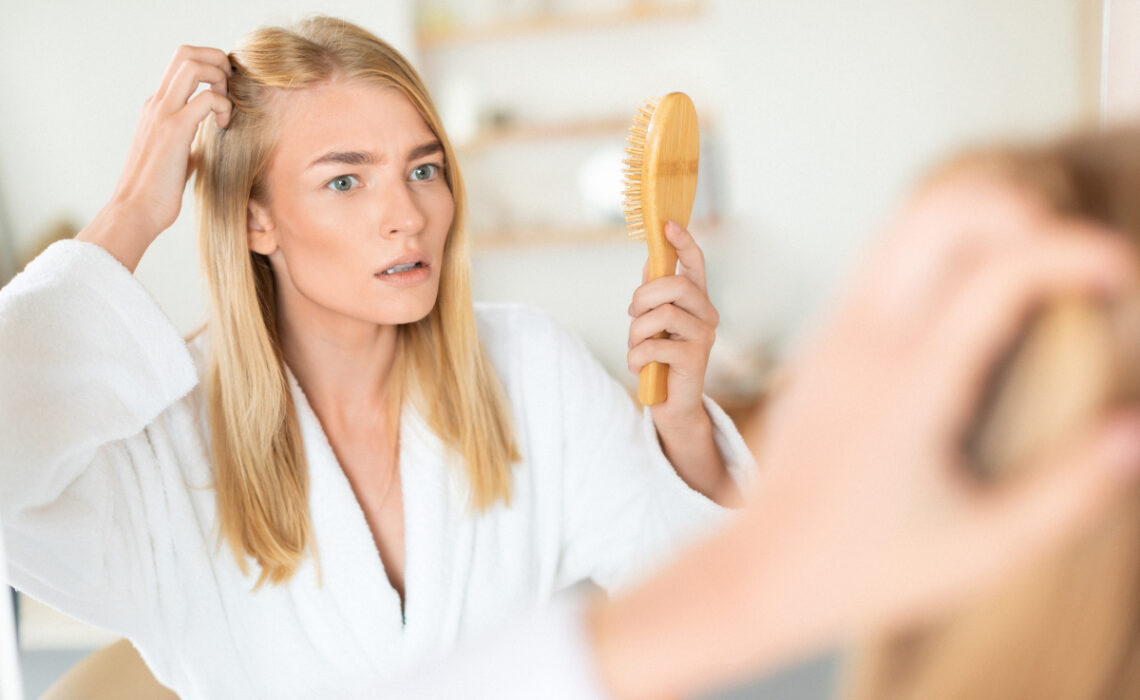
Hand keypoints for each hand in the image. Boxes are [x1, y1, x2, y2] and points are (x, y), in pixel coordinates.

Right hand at [79, 45, 232, 270]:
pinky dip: (223, 105)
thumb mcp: (179, 154)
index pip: (181, 64)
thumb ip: (191, 137)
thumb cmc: (159, 191)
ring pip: (192, 65)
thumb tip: (212, 133)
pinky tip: (224, 125)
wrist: (135, 211)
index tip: (227, 89)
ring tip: (227, 105)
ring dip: (219, 77)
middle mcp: (157, 104)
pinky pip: (206, 99)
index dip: (209, 66)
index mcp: (157, 107)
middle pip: (185, 53)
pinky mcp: (174, 130)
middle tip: (232, 89)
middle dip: (217, 60)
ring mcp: (162, 114)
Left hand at [590, 173, 1139, 699]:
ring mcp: (834, 333)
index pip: (999, 268)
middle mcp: (864, 340)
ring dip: (976, 219)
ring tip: (1034, 263)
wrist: (759, 572)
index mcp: (909, 384)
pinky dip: (938, 247)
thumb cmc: (866, 569)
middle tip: (1075, 257)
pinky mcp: (821, 341)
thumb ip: (1069, 491)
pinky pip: (880, 259)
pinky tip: (975, 294)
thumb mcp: (985, 549)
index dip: (1075, 250)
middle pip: (940, 213)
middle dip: (1022, 208)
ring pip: (903, 223)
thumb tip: (1136, 429)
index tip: (1120, 275)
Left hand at [627, 221, 718, 429]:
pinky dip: (637, 356)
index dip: (683, 242)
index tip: (667, 224)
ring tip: (635, 347)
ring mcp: (703, 336)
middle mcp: (706, 314)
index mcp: (696, 301)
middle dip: (643, 297)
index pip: (695, 264)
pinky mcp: (694, 358)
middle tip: (633, 316)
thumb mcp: (653, 323)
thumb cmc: (661, 359)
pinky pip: (655, 345)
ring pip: (663, 313)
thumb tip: (650, 260)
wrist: (671, 403)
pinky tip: (638, 365)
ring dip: (637, 331)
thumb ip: (654, 295)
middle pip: (674, 284)